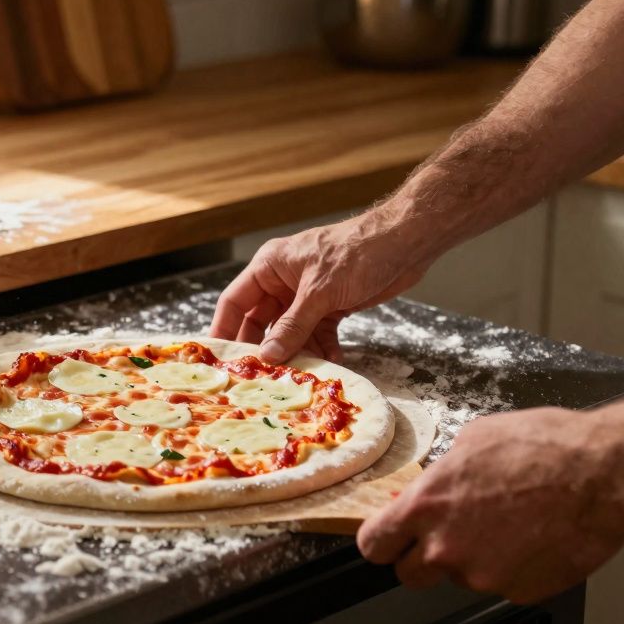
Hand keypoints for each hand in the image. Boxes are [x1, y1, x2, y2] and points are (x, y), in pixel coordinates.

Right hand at [209, 216, 429, 363]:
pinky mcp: (330, 306)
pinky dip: (323, 349)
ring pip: (291, 333)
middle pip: (261, 323)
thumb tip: (267, 356)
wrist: (405, 244)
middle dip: (265, 349)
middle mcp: (283, 282)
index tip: (218, 360)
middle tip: (260, 379)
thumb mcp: (319, 292)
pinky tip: (331, 361)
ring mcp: (307, 296)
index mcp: (269, 267)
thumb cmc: (358, 253)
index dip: (224, 330)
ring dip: (298, 353)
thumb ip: (292, 326)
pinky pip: (317, 334)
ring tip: (302, 375)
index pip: (235, 302)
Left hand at [356, 407, 623, 603]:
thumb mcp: (473, 440)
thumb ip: (441, 474)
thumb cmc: (543, 447)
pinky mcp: (519, 592)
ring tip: (508, 524)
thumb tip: (432, 486)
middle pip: (410, 574)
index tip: (390, 538)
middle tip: (450, 534)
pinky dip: (512, 568)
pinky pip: (502, 584)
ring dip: (473, 559)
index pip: (374, 545)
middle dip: (423, 556)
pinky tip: (533, 537)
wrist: (602, 474)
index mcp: (426, 506)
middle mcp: (446, 548)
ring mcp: (483, 576)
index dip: (382, 542)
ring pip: (461, 577)